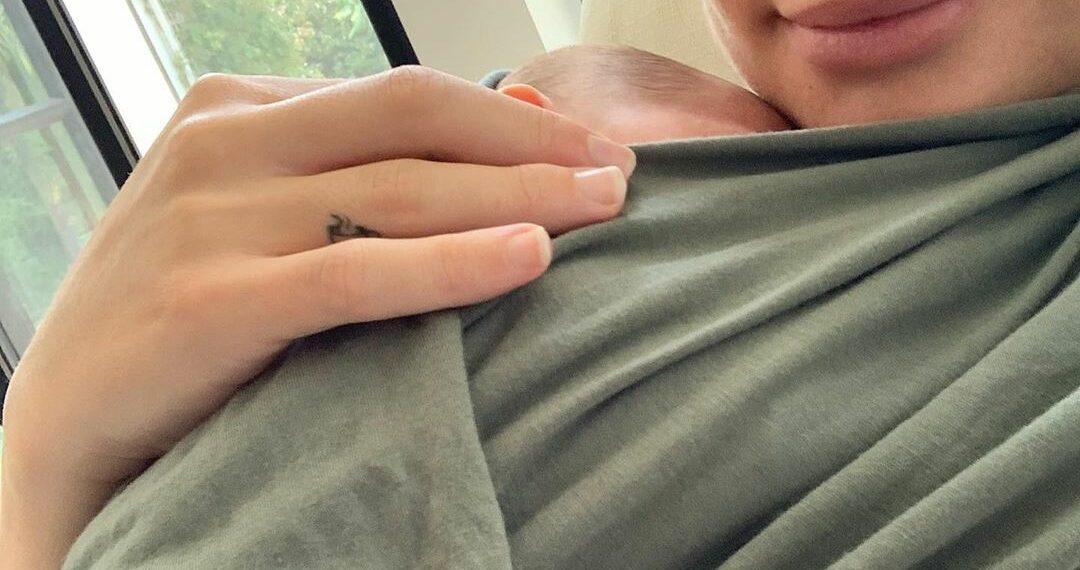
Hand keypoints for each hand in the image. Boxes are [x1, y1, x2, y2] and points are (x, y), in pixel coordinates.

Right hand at [0, 67, 634, 567]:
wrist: (69, 422)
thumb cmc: (186, 314)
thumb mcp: (263, 218)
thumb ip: (360, 169)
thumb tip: (507, 121)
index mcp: (234, 109)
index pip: (402, 95)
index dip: (511, 118)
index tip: (589, 150)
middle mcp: (219, 145)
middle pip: (412, 120)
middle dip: (530, 144)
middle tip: (618, 174)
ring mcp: (207, 216)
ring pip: (397, 189)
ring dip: (517, 193)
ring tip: (602, 208)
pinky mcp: (207, 299)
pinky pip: (354, 270)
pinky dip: (448, 262)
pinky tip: (528, 257)